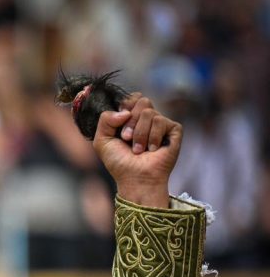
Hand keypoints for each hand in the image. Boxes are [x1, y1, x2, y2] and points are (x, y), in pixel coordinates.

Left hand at [93, 93, 181, 207]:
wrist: (135, 178)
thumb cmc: (119, 162)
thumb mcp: (102, 140)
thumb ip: (105, 119)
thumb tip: (125, 111)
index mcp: (132, 117)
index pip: (133, 98)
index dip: (125, 107)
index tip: (119, 125)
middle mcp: (148, 118)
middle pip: (142, 101)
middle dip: (130, 122)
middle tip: (126, 139)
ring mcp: (162, 123)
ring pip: (149, 112)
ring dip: (140, 134)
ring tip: (139, 149)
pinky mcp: (174, 130)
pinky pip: (162, 121)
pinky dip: (153, 137)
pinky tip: (152, 149)